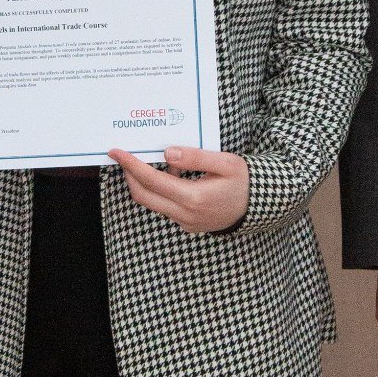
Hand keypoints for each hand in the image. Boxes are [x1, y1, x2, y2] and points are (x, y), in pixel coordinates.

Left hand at [110, 145, 249, 231]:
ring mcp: (186, 223)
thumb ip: (196, 157)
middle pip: (143, 195)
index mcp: (193, 198)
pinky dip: (161, 190)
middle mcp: (185, 215)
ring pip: (154, 202)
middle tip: (123, 156)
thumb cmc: (245, 182)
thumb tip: (168, 153)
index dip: (131, 165)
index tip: (116, 152)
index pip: (152, 180)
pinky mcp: (188, 224)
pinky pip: (165, 207)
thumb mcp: (226, 163)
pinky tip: (172, 174)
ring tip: (154, 161)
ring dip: (146, 182)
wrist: (261, 207)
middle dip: (130, 175)